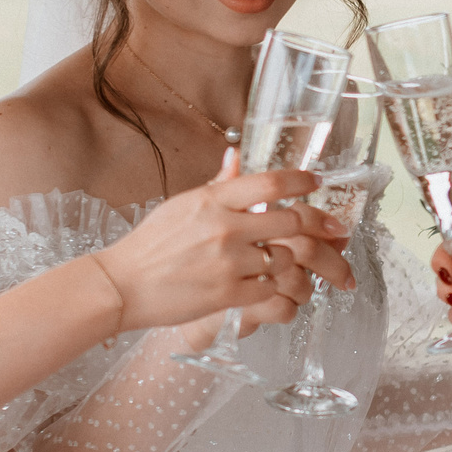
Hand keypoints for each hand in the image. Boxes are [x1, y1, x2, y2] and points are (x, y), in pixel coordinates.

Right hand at [92, 152, 344, 331]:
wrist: (124, 284)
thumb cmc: (151, 245)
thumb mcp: (181, 205)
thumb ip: (217, 185)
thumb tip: (236, 157)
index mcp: (213, 200)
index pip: (271, 182)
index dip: (302, 181)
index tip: (316, 182)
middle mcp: (224, 227)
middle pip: (291, 219)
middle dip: (314, 226)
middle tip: (327, 231)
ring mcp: (228, 262)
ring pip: (285, 258)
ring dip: (289, 263)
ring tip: (283, 266)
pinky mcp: (228, 294)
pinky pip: (270, 290)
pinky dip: (274, 291)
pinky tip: (268, 289)